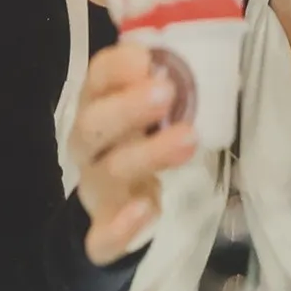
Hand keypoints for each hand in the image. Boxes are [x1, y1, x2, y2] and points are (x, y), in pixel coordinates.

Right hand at [70, 44, 196, 263]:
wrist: (112, 205)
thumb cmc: (136, 141)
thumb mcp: (145, 109)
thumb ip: (163, 83)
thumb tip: (202, 55)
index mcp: (96, 106)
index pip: (96, 79)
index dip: (116, 68)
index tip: (145, 58)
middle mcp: (88, 145)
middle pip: (95, 125)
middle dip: (128, 108)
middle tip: (167, 93)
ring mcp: (94, 188)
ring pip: (109, 172)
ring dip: (147, 154)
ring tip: (188, 139)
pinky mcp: (102, 230)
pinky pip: (103, 235)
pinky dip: (121, 228)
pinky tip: (147, 209)